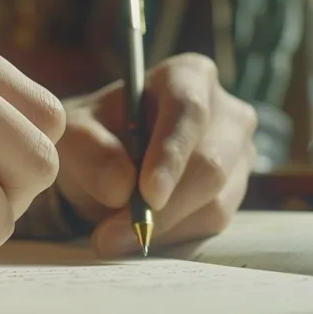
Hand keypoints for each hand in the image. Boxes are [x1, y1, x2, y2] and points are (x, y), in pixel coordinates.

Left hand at [55, 54, 256, 255]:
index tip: (148, 194)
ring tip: (111, 237)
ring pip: (215, 202)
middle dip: (163, 206)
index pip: (189, 111)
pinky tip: (136, 236)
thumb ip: (90, 153)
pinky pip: (210, 225)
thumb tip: (121, 187)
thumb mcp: (74, 136)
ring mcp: (237, 156)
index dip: (171, 154)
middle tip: (113, 234)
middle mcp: (226, 113)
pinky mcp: (234, 193)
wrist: (106, 163)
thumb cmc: (93, 137)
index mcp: (188, 76)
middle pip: (211, 164)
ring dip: (161, 227)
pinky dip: (169, 237)